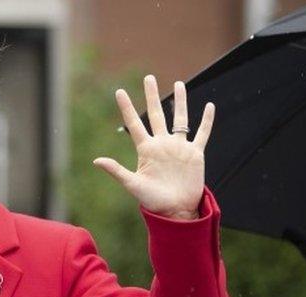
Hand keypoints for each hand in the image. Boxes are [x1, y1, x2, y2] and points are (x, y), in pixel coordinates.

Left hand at [93, 75, 214, 219]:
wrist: (176, 210)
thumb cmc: (152, 201)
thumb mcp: (133, 184)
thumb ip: (117, 171)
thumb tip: (96, 161)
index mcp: (146, 150)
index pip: (134, 123)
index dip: (127, 108)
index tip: (119, 91)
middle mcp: (162, 145)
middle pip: (157, 114)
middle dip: (152, 96)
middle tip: (149, 77)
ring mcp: (179, 148)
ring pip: (180, 119)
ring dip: (179, 102)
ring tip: (179, 84)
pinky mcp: (195, 154)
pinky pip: (201, 134)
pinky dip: (206, 121)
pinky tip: (209, 106)